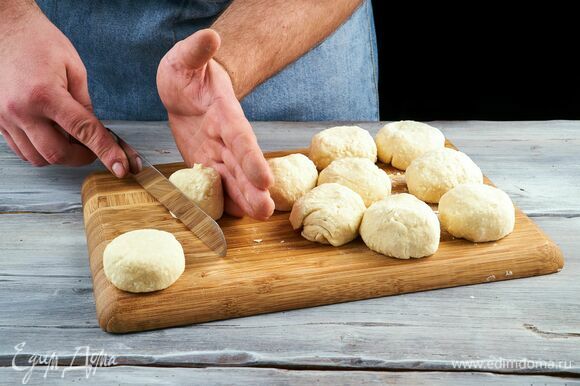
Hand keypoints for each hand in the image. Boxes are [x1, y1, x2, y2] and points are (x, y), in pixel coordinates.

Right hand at [0, 5, 128, 175]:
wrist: (4, 29)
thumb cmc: (39, 42)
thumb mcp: (74, 68)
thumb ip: (85, 104)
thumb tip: (94, 132)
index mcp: (45, 94)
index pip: (83, 131)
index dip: (106, 152)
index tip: (121, 167)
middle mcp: (21, 110)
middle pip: (57, 154)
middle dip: (82, 157)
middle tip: (93, 148)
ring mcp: (5, 118)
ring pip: (38, 158)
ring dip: (61, 156)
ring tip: (71, 138)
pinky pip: (22, 150)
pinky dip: (41, 151)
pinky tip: (52, 137)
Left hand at [157, 29, 273, 219]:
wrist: (186, 89)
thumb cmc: (187, 72)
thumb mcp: (185, 58)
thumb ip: (196, 51)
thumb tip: (211, 36)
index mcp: (224, 113)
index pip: (240, 138)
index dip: (252, 158)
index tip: (265, 179)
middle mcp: (226, 137)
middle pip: (242, 164)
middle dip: (253, 188)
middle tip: (267, 210)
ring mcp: (218, 152)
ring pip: (234, 178)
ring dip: (245, 198)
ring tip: (260, 217)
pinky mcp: (207, 163)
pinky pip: (218, 184)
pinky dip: (226, 199)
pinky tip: (236, 216)